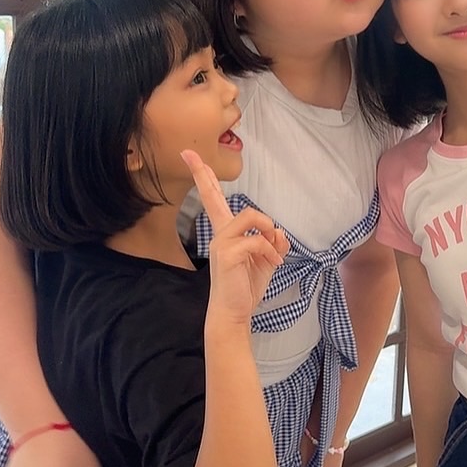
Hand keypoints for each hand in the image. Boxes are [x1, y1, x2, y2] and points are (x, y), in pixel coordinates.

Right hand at [182, 150, 287, 323]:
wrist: (235, 313)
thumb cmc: (246, 287)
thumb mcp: (266, 260)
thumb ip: (273, 243)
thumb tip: (279, 232)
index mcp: (227, 233)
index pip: (214, 200)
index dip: (204, 178)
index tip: (190, 155)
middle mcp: (219, 234)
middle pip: (212, 197)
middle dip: (201, 174)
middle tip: (188, 153)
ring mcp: (220, 243)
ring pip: (251, 216)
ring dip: (269, 232)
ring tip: (273, 252)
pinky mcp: (226, 254)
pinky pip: (257, 240)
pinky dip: (271, 251)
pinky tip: (273, 263)